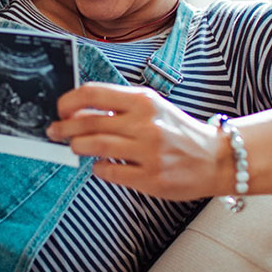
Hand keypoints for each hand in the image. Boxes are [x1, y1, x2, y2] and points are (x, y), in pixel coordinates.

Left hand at [46, 83, 232, 200]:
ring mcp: (148, 152)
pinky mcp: (151, 178)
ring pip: (94, 146)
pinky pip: (109, 172)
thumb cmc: (176, 130)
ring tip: (73, 146)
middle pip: (88, 122)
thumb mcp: (151, 107)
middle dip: (64, 127)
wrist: (215, 158)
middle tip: (55, 131)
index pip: (92, 93)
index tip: (60, 109)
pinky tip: (99, 165)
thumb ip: (118, 105)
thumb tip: (77, 109)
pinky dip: (97, 168)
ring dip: (76, 146)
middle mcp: (145, 124)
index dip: (68, 101)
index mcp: (142, 100)